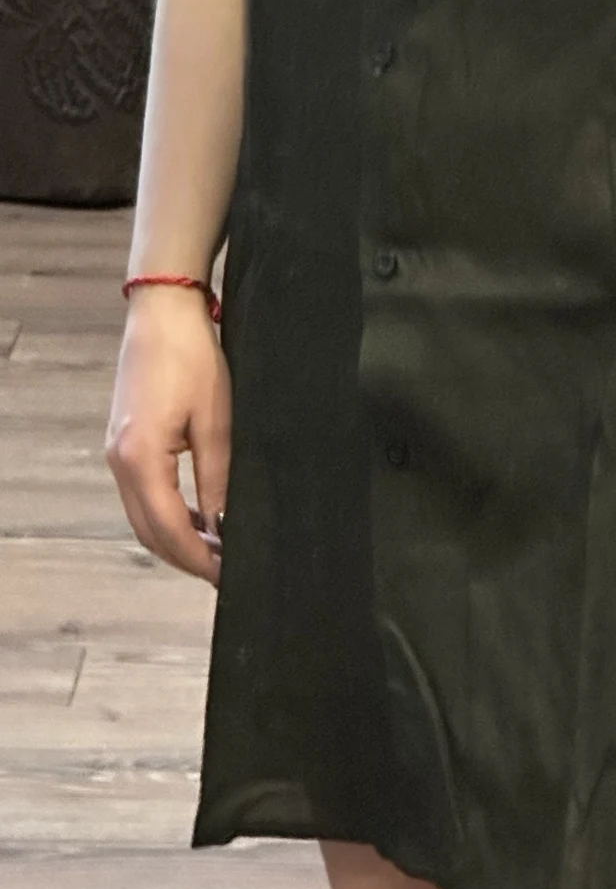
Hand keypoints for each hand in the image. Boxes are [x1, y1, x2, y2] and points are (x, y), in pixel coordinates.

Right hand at [105, 285, 229, 588]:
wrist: (162, 312)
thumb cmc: (192, 358)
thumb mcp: (216, 421)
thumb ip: (217, 477)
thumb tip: (224, 523)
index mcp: (141, 459)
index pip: (168, 529)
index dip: (198, 558)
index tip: (226, 575)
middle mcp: (120, 461)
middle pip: (148, 531)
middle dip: (185, 556)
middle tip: (224, 571)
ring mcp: (117, 452)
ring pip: (142, 515)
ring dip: (175, 536)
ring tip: (216, 548)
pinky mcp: (124, 441)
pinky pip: (142, 493)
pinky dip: (166, 512)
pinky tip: (197, 516)